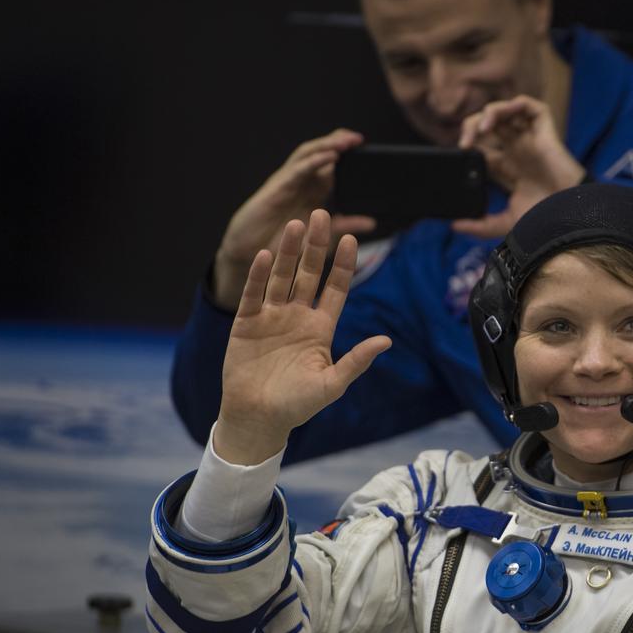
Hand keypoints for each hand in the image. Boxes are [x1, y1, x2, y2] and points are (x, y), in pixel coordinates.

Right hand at [212, 129, 375, 310]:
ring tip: (345, 141)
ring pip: (308, 156)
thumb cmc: (283, 245)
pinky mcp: (277, 190)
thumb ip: (345, 225)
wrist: (252, 256)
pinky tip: (329, 157)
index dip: (345, 152)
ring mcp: (287, 183)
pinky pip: (297, 171)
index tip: (366, 148)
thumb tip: (371, 221)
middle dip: (337, 142)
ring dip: (327, 146)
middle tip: (358, 138)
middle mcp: (300, 183)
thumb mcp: (323, 236)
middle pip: (319, 153)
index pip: (330, 164)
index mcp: (312, 190)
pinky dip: (314, 162)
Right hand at [213, 209, 390, 465]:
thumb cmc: (298, 405)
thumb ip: (357, 361)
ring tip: (294, 225)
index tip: (351, 239)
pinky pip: (254, 295)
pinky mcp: (246, 324)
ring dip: (287, 252)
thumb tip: (386, 340)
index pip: (336, 289)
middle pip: (308, 274)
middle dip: (315, 246)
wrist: (258, 418)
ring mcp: (271, 317)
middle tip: (321, 215)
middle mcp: (297, 317)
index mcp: (321, 328)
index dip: (343, 265)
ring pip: (282, 278)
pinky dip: (260, 276)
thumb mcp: (332, 384)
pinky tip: (267, 255)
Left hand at [452, 95, 584, 239]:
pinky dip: (508, 106)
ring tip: (477, 131)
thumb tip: (454, 225)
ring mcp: (531, 138)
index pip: (483, 148)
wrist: (568, 213)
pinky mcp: (544, 130)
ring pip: (504, 112)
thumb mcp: (504, 224)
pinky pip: (527, 105)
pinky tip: (494, 121)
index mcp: (509, 168)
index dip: (468, 147)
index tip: (458, 158)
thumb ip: (479, 225)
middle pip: (489, 126)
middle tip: (463, 145)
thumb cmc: (544, 218)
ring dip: (486, 115)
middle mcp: (518, 150)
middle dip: (472, 129)